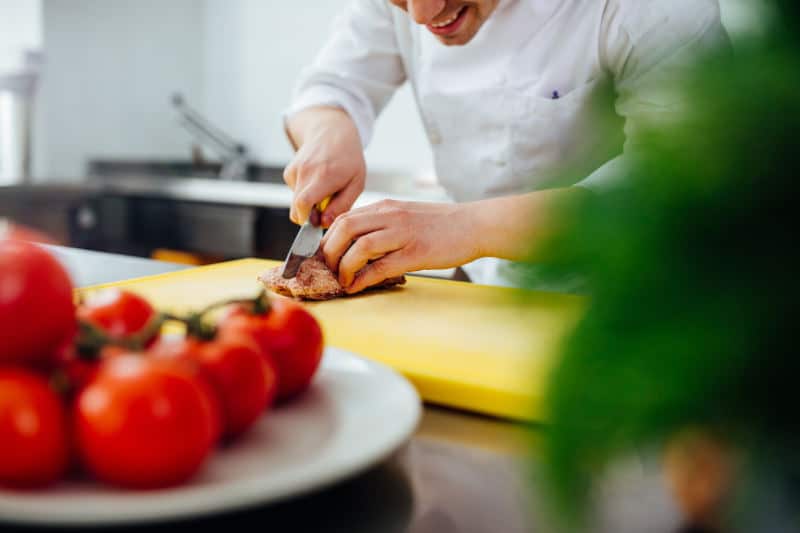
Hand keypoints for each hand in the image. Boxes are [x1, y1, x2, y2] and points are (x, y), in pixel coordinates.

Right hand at [283, 107, 365, 226]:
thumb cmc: (348, 159)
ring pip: (295, 202)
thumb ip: (342, 206)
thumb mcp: (356, 184)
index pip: (303, 203)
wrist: (332, 133)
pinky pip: (294, 193)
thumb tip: (324, 223)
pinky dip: (305, 194)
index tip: (317, 222)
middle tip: (327, 209)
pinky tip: (316, 183)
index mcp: (325, 175)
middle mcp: (306, 171)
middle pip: (296, 208)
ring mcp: (295, 170)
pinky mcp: (289, 171)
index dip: (306, 219)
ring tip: (325, 191)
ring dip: (309, 204)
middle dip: (309, 216)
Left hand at [320, 200, 479, 292]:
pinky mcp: (415, 252)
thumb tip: (356, 246)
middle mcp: (390, 216)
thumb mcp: (406, 216)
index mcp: (386, 207)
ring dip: (344, 267)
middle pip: (344, 229)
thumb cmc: (442, 225)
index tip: (324, 256)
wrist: (474, 224)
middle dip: (329, 252)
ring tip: (343, 281)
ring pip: (359, 247)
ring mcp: (403, 233)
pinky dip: (363, 279)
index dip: (327, 239)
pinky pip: (380, 266)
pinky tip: (357, 287)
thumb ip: (382, 226)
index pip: (343, 218)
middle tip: (329, 270)